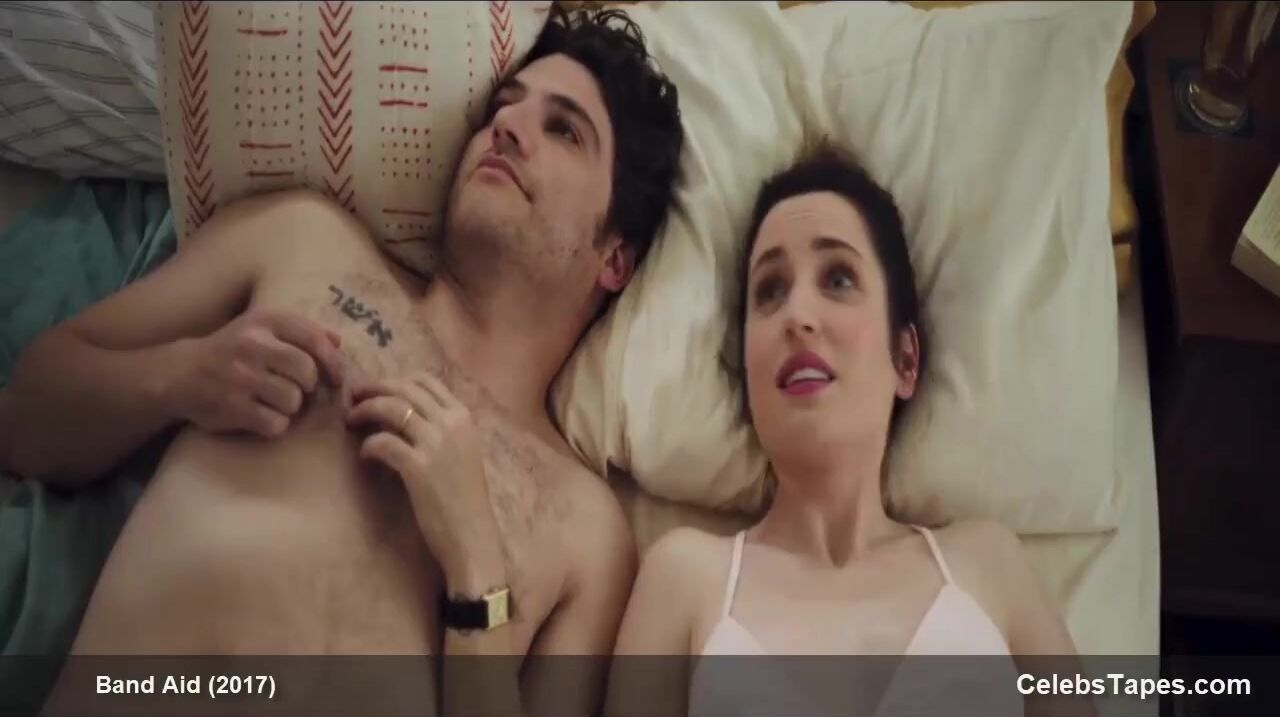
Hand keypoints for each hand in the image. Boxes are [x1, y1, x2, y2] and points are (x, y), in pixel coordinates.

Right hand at [170, 309, 345, 436]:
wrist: (180, 373)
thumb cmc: (233, 350)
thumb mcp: (263, 329)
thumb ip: (302, 332)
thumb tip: (339, 341)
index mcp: (265, 321)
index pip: (314, 339)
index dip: (333, 362)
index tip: (337, 377)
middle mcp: (252, 345)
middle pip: (308, 373)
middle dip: (309, 387)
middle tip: (298, 390)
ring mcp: (240, 377)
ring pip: (294, 400)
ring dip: (291, 407)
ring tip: (274, 401)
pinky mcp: (232, 406)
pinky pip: (276, 423)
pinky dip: (275, 425)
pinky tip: (262, 416)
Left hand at [345, 372, 499, 579]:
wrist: (473, 536)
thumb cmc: (466, 500)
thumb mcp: (462, 454)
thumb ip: (443, 431)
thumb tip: (407, 415)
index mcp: (464, 418)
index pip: (427, 381)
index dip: (397, 380)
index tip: (378, 389)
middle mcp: (452, 424)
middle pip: (405, 388)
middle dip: (374, 388)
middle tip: (354, 397)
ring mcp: (436, 444)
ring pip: (392, 408)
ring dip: (365, 410)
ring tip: (351, 419)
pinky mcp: (419, 468)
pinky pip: (384, 441)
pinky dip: (369, 444)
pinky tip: (365, 454)